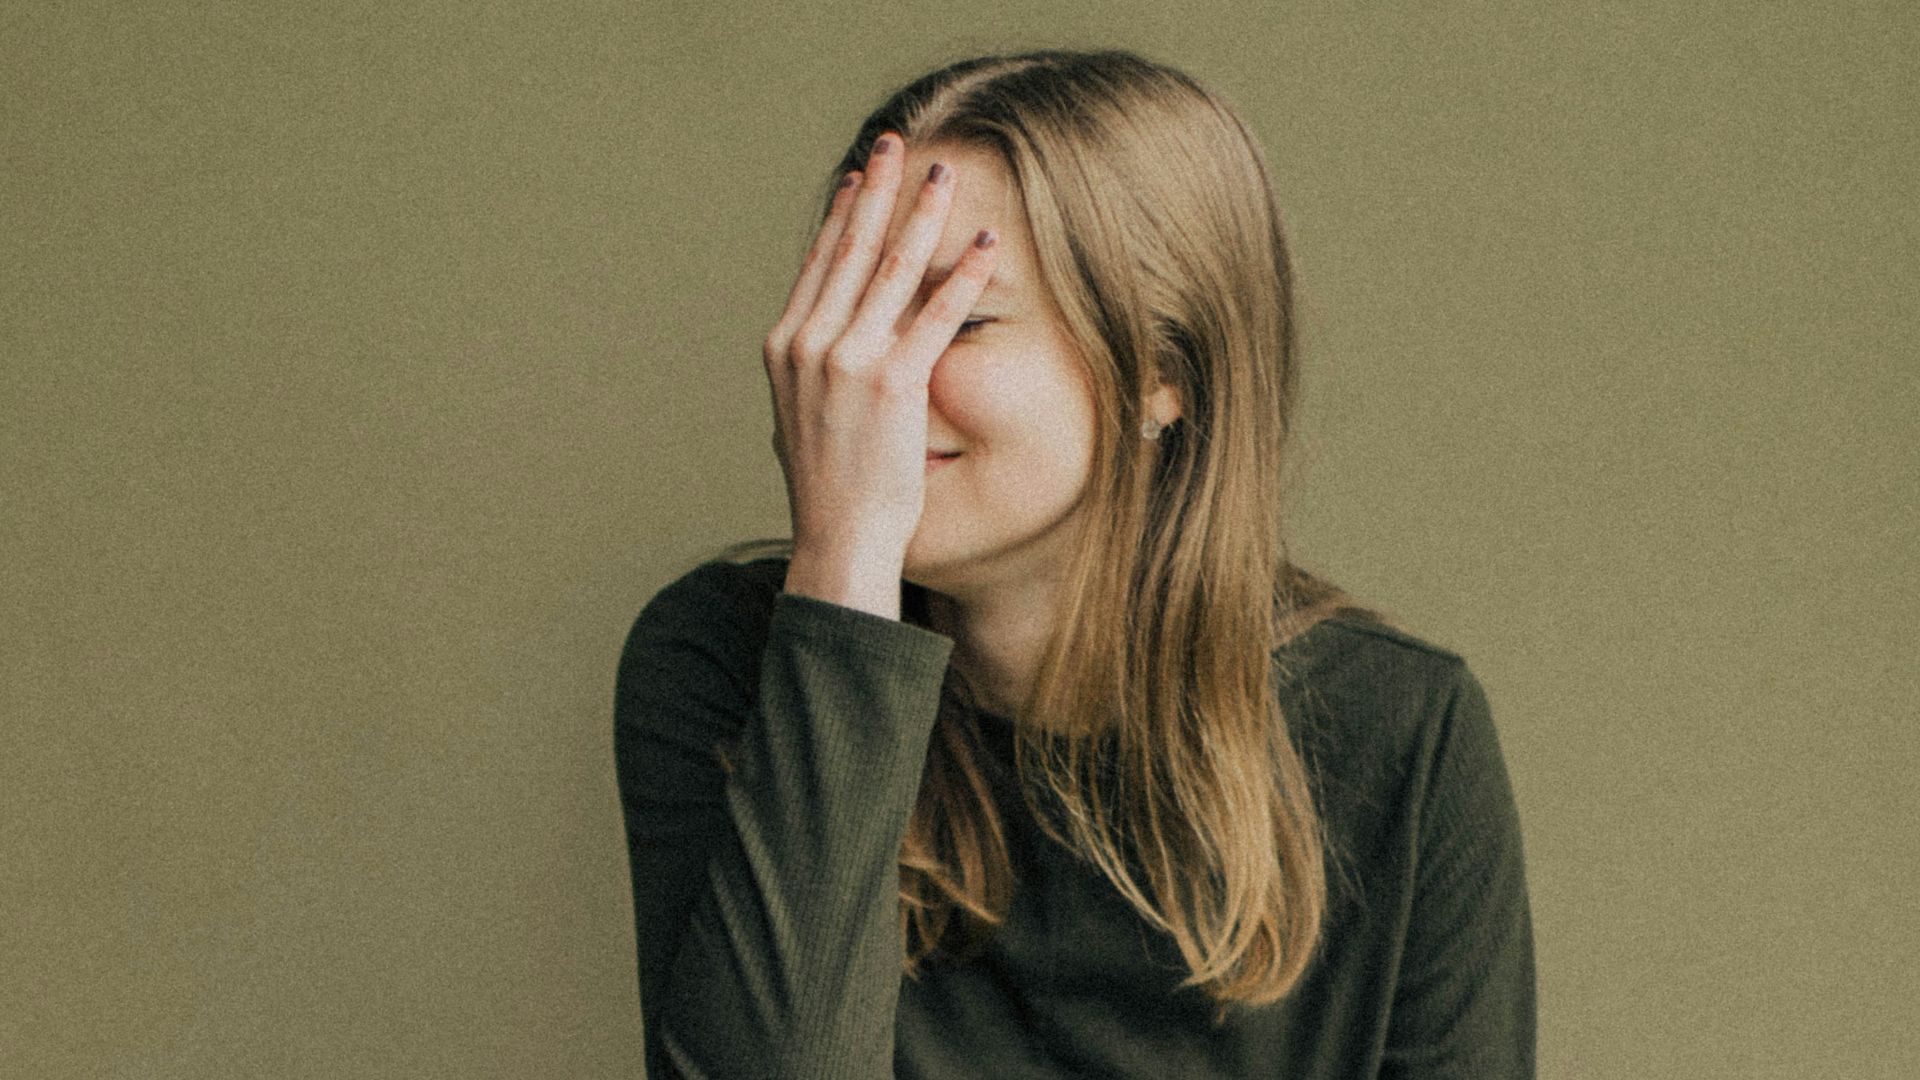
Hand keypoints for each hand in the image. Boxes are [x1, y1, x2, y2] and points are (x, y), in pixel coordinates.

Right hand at [762, 132, 999, 616]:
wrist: (838, 538)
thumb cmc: (832, 487)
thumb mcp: (805, 416)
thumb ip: (816, 370)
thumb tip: (829, 346)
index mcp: (786, 346)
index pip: (819, 264)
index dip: (843, 215)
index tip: (860, 177)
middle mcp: (810, 344)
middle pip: (851, 249)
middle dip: (877, 191)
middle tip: (896, 145)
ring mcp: (848, 361)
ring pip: (891, 269)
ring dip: (922, 215)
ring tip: (944, 176)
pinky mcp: (891, 384)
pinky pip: (935, 315)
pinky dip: (963, 275)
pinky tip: (985, 244)